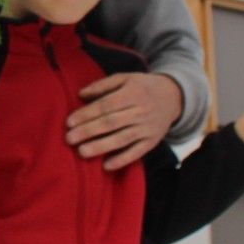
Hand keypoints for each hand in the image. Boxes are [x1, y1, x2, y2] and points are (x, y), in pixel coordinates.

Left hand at [67, 72, 182, 169]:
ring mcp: (147, 128)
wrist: (174, 97)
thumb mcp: (125, 78)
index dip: (87, 114)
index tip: (69, 122)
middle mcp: (140, 111)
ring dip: (101, 146)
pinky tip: (106, 166)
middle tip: (69, 138)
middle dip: (89, 131)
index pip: (106, 105)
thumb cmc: (142, 86)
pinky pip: (137, 152)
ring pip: (122, 139)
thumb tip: (81, 94)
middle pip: (111, 123)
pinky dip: (122, 160)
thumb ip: (102, 85)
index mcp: (132, 93)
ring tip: (82, 152)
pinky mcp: (152, 141)